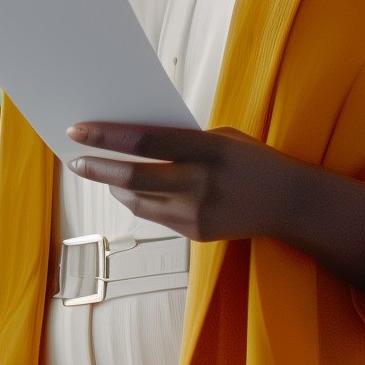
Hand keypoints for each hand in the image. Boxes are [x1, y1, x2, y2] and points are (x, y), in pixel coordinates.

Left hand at [67, 123, 364, 318]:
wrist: (290, 203)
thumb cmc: (250, 159)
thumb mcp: (222, 138)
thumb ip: (181, 139)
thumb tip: (129, 139)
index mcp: (209, 149)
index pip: (146, 142)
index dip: (107, 136)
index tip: (77, 130)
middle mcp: (201, 183)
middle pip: (134, 177)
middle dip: (97, 168)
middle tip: (74, 160)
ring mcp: (198, 213)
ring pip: (138, 200)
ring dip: (114, 185)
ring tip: (101, 172)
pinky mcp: (196, 234)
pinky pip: (154, 215)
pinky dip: (137, 199)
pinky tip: (129, 187)